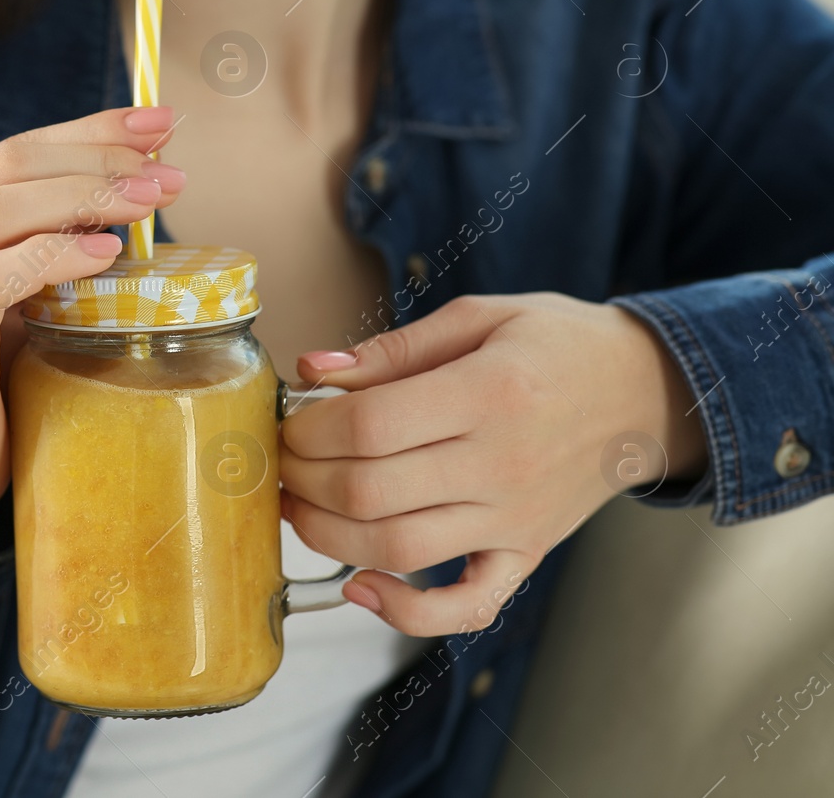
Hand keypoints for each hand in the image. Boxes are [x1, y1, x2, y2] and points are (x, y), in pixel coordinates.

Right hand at [0, 107, 184, 550]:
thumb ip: (36, 237)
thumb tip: (132, 181)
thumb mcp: (1, 292)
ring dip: (83, 196)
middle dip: (95, 156)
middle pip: (3, 166)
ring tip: (149, 203)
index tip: (157, 124)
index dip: (86, 130)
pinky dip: (53, 255)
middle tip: (166, 167)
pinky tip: (105, 254)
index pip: (6, 152)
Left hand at [278, 293, 707, 635]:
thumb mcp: (482, 316)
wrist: (648, 392)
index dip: (310, 428)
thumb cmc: (559, 345)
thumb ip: (393, 348)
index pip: (371, 425)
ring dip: (327, 536)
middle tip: (281, 461)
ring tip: (296, 507)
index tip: (288, 421)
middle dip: (303, 479)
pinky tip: (362, 587)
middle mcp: (503, 464)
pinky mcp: (526, 555)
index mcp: (489, 393)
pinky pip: (465, 607)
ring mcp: (515, 520)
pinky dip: (407, 612)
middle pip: (372, 492)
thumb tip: (313, 369)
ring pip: (400, 550)